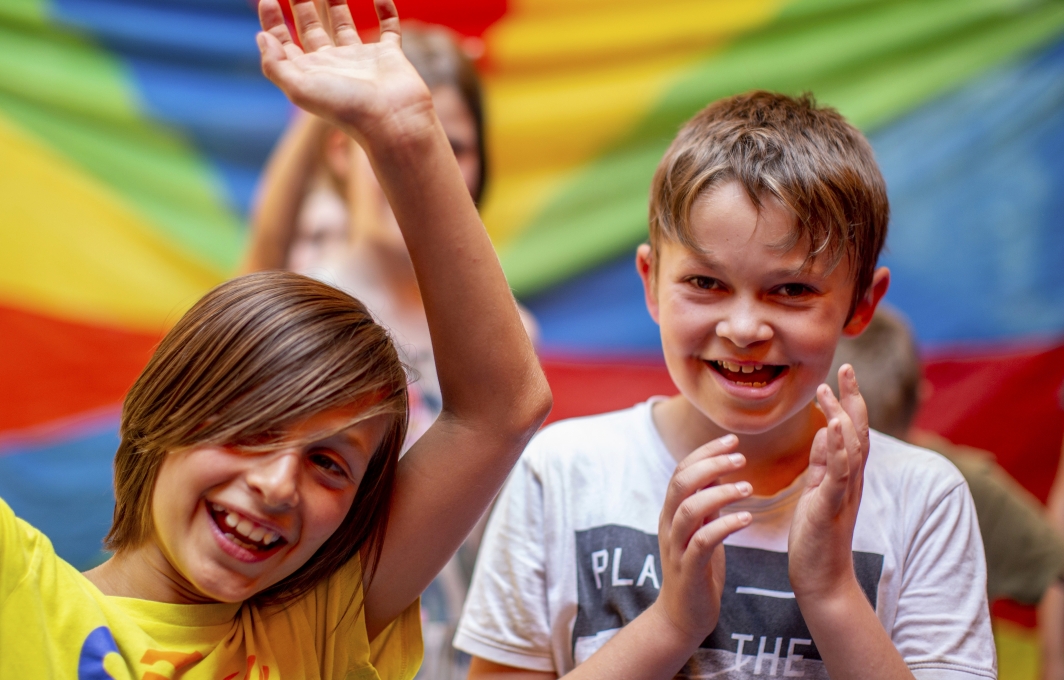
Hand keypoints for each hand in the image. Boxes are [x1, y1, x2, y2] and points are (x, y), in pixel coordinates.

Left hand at [256, 0, 433, 152]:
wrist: (392, 121)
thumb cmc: (346, 107)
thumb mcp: (300, 88)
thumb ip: (275, 64)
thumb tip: (261, 37)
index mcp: (310, 73)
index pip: (285, 44)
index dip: (272, 22)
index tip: (267, 0)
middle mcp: (334, 65)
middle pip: (312, 29)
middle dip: (302, 6)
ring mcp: (362, 59)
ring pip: (345, 25)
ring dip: (336, 4)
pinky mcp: (389, 56)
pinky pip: (388, 28)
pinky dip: (386, 11)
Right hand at [653, 435, 752, 644]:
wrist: (682, 617)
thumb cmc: (696, 569)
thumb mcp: (700, 529)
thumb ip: (705, 502)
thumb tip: (718, 471)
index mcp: (671, 512)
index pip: (682, 470)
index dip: (705, 452)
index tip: (732, 439)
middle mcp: (669, 525)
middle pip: (681, 483)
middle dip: (711, 464)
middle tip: (741, 457)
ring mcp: (676, 547)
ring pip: (689, 509)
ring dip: (720, 493)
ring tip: (748, 488)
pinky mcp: (689, 569)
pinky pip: (703, 541)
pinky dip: (725, 525)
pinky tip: (747, 519)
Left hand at [788, 364, 868, 599]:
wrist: (820, 577)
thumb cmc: (816, 534)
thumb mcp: (817, 491)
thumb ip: (822, 462)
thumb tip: (825, 430)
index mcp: (846, 473)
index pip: (852, 430)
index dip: (849, 400)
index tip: (843, 373)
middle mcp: (852, 479)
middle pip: (859, 431)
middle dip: (853, 398)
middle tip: (847, 368)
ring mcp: (844, 492)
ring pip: (852, 449)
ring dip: (842, 418)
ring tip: (830, 392)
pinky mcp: (831, 507)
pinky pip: (839, 475)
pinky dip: (837, 451)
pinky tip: (831, 431)